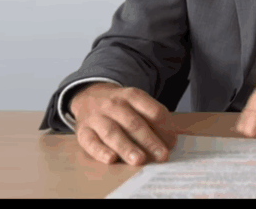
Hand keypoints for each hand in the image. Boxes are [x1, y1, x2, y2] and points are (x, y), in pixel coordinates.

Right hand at [70, 83, 187, 165]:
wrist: (88, 95)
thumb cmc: (120, 106)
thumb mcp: (136, 103)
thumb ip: (152, 118)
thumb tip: (169, 142)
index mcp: (132, 95)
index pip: (152, 110)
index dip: (165, 127)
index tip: (172, 142)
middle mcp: (114, 104)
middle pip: (134, 123)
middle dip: (149, 140)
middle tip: (162, 155)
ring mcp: (96, 117)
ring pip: (113, 132)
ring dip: (127, 147)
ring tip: (140, 160)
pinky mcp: (82, 131)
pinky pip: (90, 142)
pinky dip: (100, 151)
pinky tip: (111, 159)